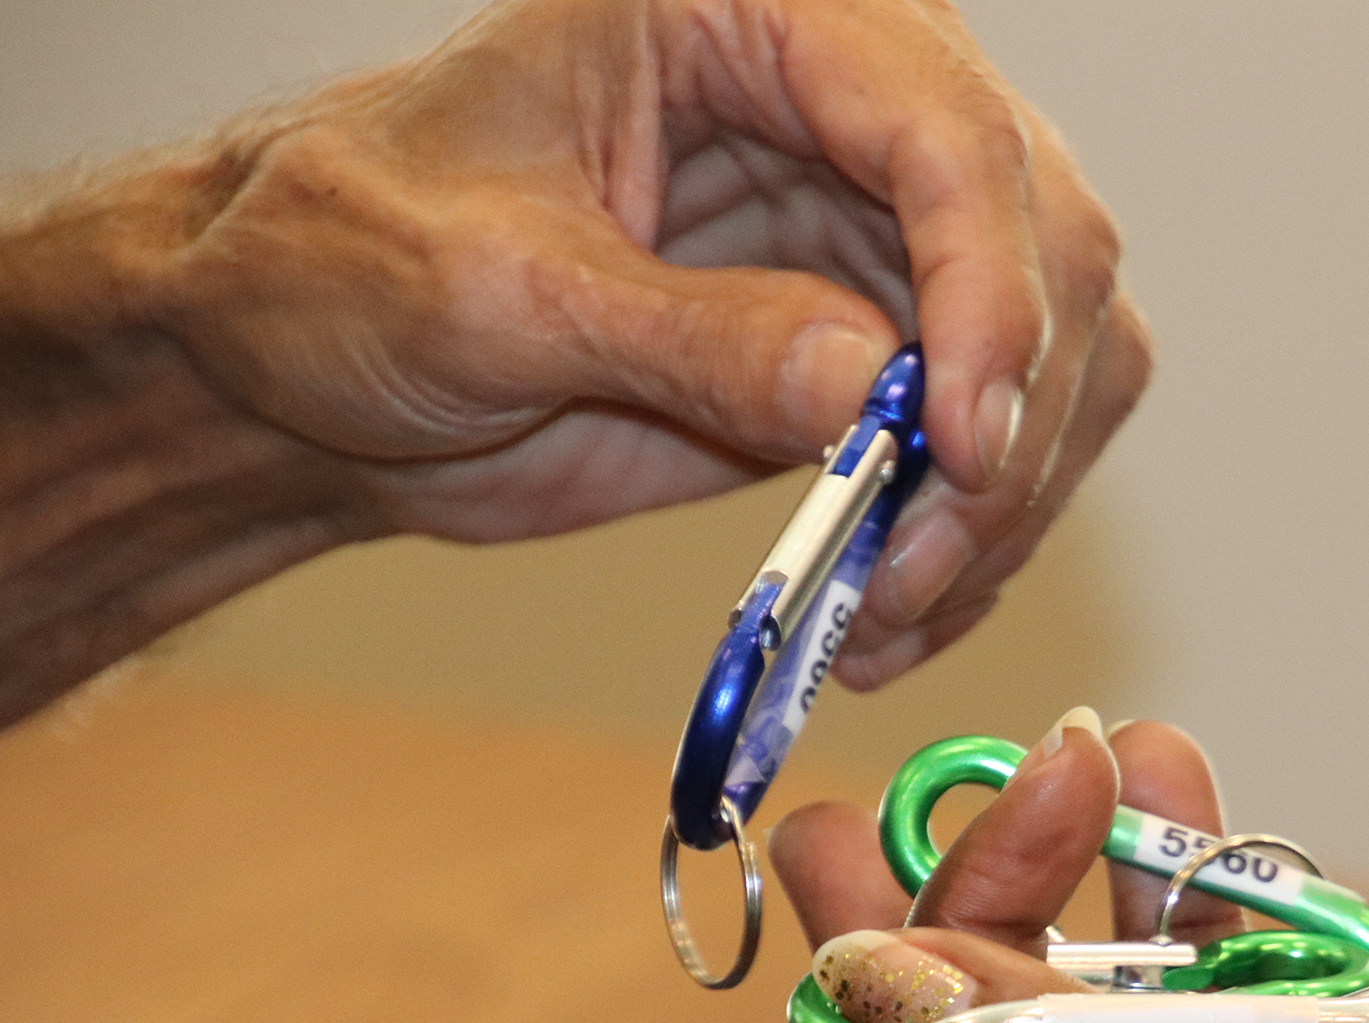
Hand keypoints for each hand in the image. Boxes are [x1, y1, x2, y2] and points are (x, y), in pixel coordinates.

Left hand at [168, 0, 1148, 679]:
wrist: (305, 362)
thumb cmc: (343, 258)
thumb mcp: (490, 288)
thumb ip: (689, 334)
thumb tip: (878, 391)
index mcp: (756, 11)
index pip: (945, 129)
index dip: (986, 289)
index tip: (959, 446)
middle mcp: (849, 104)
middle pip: (1048, 243)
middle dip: (1012, 423)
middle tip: (916, 563)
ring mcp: (877, 235)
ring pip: (1064, 356)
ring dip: (1005, 506)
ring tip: (883, 611)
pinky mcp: (878, 354)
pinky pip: (1000, 448)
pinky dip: (973, 546)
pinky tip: (884, 617)